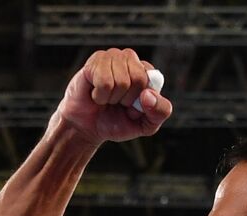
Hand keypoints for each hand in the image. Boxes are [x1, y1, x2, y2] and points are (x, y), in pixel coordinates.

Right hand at [57, 48, 172, 143]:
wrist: (86, 128)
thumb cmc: (116, 122)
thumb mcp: (146, 125)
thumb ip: (160, 112)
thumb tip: (148, 94)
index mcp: (145, 71)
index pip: (153, 81)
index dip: (142, 101)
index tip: (133, 108)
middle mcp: (129, 59)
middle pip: (139, 78)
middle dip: (127, 100)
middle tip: (117, 103)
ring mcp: (111, 57)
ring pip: (121, 81)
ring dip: (112, 98)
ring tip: (106, 99)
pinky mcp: (95, 61)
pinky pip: (105, 82)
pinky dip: (100, 96)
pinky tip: (96, 95)